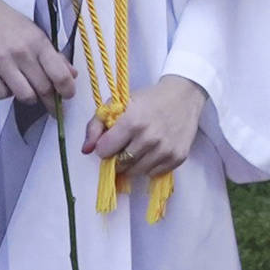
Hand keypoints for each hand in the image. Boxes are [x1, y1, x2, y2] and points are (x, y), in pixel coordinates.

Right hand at [0, 0, 76, 104]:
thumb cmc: (9, 23)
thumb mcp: (35, 33)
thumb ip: (54, 55)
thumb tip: (71, 76)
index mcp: (38, 41)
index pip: (60, 75)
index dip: (67, 91)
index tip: (68, 96)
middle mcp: (21, 52)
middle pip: (43, 89)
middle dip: (50, 100)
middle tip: (51, 102)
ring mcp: (0, 62)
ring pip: (25, 96)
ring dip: (30, 97)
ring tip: (28, 89)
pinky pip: (2, 95)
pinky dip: (7, 92)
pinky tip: (7, 81)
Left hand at [82, 75, 205, 179]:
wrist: (184, 96)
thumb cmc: (148, 99)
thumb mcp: (118, 103)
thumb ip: (96, 125)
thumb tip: (86, 150)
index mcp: (132, 121)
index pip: (104, 151)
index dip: (104, 147)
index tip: (110, 141)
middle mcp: (149, 138)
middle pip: (120, 164)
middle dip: (117, 157)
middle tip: (124, 145)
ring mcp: (164, 150)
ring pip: (136, 172)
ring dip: (133, 163)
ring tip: (138, 148)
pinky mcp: (177, 158)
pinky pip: (153, 173)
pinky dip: (149, 165)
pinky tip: (153, 150)